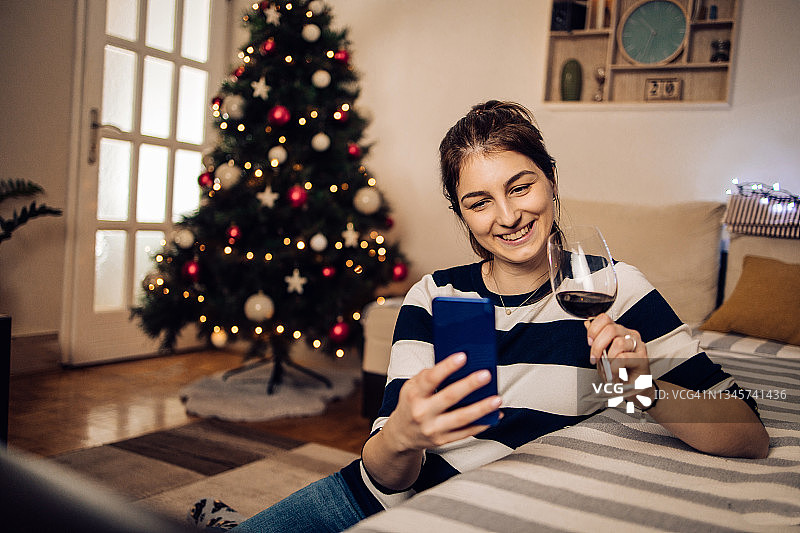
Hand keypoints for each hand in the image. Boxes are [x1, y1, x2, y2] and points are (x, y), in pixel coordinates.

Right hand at [381, 352, 502, 453]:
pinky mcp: (442, 440)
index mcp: (414, 394)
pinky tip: (494, 415)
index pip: (431, 379)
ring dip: (481, 408)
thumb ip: (429, 376)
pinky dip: (481, 424)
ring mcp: (432, 428)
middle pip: (449, 398)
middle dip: (469, 385)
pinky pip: (465, 432)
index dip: (447, 367)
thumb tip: (456, 365)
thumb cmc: (411, 404)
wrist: (401, 434)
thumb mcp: (411, 387)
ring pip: (461, 418)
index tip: (463, 356)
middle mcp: (422, 412)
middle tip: (486, 375)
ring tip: (497, 398)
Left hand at [585, 313, 649, 387]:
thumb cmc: (619, 372)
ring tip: (609, 368)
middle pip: (610, 329)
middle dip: (598, 346)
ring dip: (609, 358)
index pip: (605, 319)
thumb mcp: (602, 355)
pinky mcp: (642, 357)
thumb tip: (587, 324)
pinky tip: (615, 373)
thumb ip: (596, 340)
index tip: (589, 342)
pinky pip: (624, 357)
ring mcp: (637, 345)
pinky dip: (615, 367)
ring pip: (618, 343)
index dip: (594, 329)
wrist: (632, 389)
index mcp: (618, 332)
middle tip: (595, 358)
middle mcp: (629, 335)